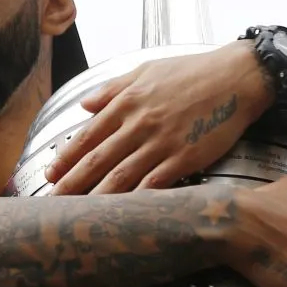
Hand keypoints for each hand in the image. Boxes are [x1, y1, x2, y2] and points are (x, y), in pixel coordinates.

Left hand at [46, 42, 272, 193]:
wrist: (236, 78)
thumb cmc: (191, 72)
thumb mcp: (146, 70)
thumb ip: (113, 89)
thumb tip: (85, 105)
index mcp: (127, 102)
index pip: (88, 135)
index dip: (67, 157)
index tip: (50, 174)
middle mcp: (139, 124)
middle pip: (98, 159)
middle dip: (72, 183)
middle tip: (52, 203)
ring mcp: (162, 143)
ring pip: (122, 176)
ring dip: (97, 197)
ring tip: (79, 216)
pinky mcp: (185, 158)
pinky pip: (155, 183)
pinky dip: (136, 199)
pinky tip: (122, 214)